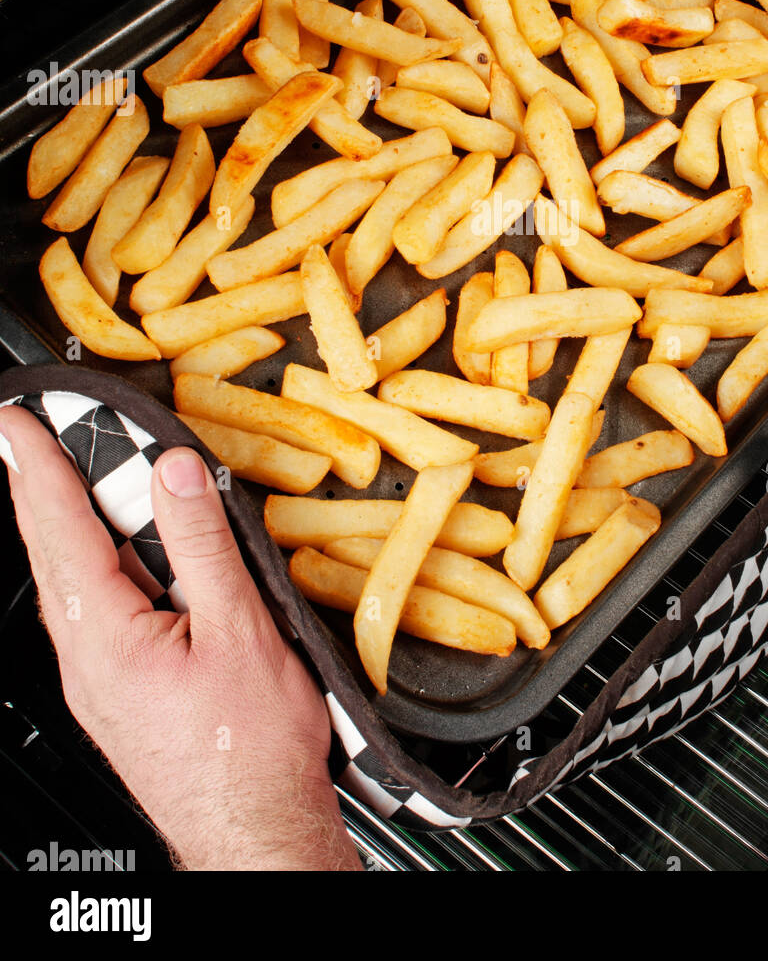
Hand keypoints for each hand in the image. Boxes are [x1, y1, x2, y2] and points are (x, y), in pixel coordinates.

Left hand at [0, 405, 360, 871]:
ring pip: (70, 586)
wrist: (255, 834)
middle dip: (35, 489)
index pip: (61, 531)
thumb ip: (202, 544)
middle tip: (24, 439)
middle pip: (52, 556)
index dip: (38, 468)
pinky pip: (93, 613)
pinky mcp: (118, 695)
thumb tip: (174, 474)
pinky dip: (93, 566)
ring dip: (64, 526)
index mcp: (106, 640)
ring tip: (61, 482)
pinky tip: (113, 558)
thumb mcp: (238, 631)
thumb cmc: (250, 752)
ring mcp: (98, 683)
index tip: (18, 423)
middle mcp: (86, 663)